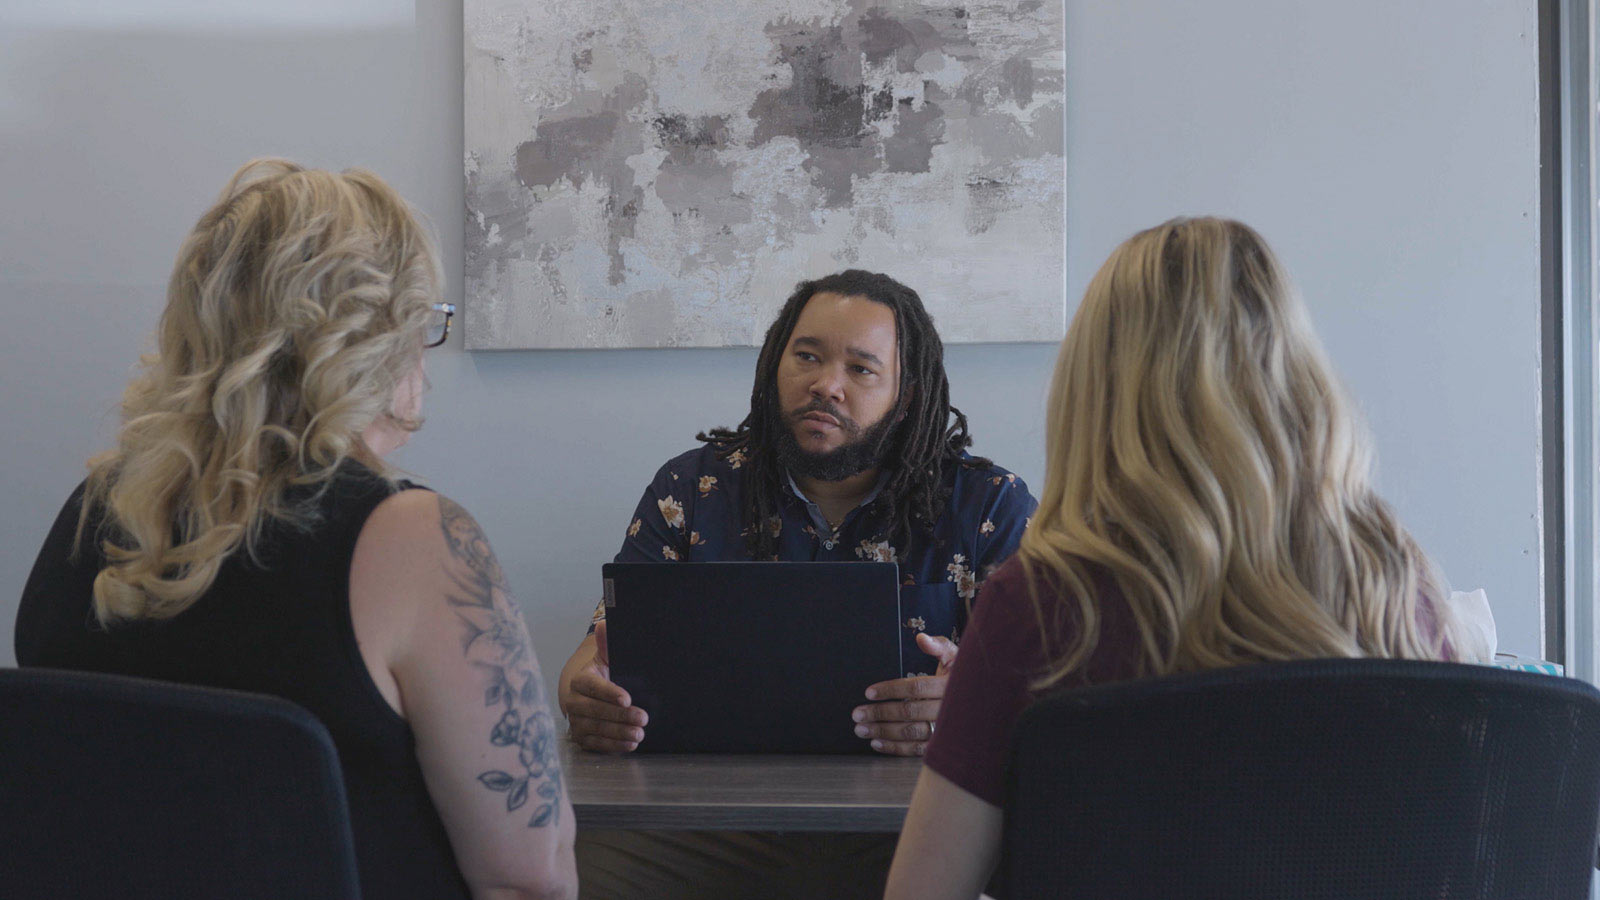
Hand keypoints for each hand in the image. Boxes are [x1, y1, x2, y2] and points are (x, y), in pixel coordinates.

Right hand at [564, 621, 648, 752]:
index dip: (609, 693)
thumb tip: (604, 624)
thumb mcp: (607, 658)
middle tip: (643, 718)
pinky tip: (630, 744)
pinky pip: (596, 743)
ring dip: (619, 732)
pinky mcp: (581, 737)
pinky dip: (614, 745)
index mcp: (579, 680)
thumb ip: (607, 643)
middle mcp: (573, 702)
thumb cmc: (604, 674)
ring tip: (640, 733)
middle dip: (620, 716)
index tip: (627, 698)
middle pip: (594, 710)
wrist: (592, 694)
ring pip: (596, 728)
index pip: (592, 686)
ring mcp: (575, 721)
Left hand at [853, 633, 958, 755]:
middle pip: (910, 712)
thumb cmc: (964, 675)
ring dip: (884, 732)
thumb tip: (921, 638)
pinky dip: (896, 748)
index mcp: (950, 685)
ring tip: (861, 729)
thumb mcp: (956, 656)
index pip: (916, 687)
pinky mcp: (942, 743)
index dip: (891, 689)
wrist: (985, 699)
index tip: (869, 692)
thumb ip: (938, 646)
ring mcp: (946, 729)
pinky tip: (877, 744)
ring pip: (912, 732)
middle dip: (880, 713)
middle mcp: (949, 709)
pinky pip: (917, 749)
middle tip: (857, 714)